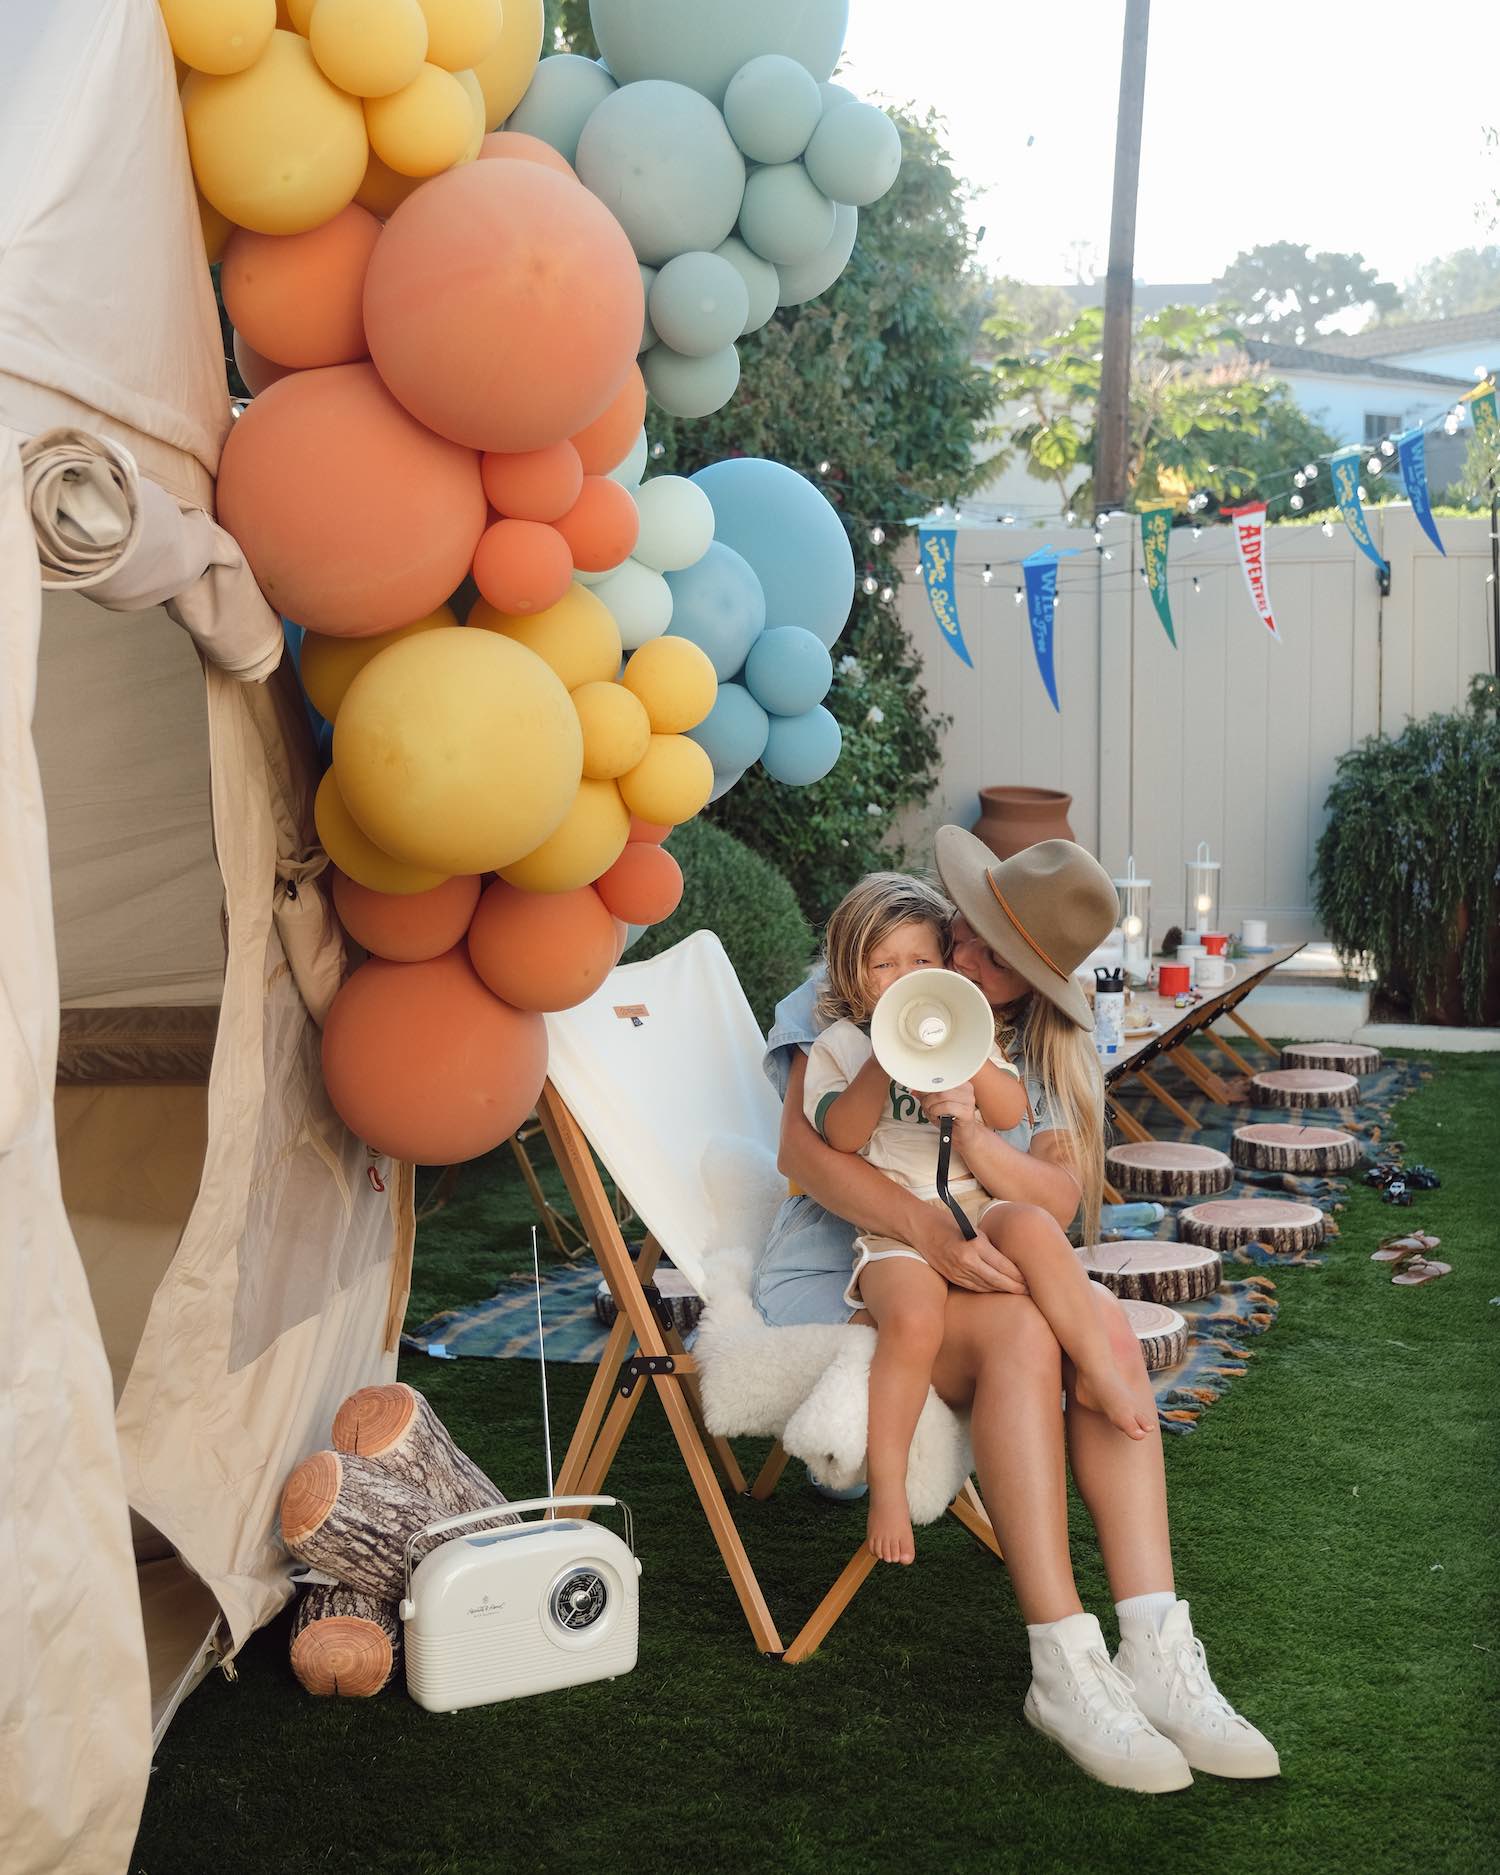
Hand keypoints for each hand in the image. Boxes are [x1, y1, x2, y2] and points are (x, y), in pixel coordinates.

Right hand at [908, 1205, 1029, 1294]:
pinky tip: (997, 1290)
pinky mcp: (951, 1277)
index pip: (1003, 1266)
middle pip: (997, 1280)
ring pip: (986, 1287)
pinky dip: (987, 1289)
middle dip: (1015, 1287)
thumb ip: (989, 1246)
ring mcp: (957, 1272)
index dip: (1018, 1275)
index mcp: (975, 1246)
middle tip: (1029, 1290)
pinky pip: (974, 1287)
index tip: (1030, 1277)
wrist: (920, 1228)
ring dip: (1003, 1290)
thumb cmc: (949, 1223)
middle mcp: (966, 1262)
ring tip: (1017, 1292)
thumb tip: (1008, 1261)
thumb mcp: (974, 1229)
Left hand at [918, 1082, 977, 1127]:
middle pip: (940, 1085)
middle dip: (928, 1097)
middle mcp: (966, 1089)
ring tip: (932, 1112)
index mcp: (959, 1082)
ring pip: (942, 1095)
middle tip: (926, 1105)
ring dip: (931, 1106)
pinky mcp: (967, 1112)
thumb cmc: (950, 1119)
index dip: (928, 1085)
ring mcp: (968, 1100)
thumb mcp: (934, 1104)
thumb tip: (915, 1089)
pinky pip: (946, 1107)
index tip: (921, 1092)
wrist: (963, 1135)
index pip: (940, 1077)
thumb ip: (926, 1095)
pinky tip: (938, 1117)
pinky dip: (936, 1112)